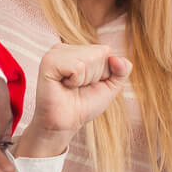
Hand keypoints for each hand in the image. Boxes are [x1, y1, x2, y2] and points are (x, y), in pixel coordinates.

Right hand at [17, 43, 134, 155]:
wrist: (66, 123)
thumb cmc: (85, 105)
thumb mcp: (110, 86)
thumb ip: (122, 70)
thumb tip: (116, 58)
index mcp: (77, 50)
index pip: (106, 51)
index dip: (103, 73)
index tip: (87, 85)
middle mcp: (65, 48)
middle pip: (100, 53)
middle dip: (95, 76)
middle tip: (78, 87)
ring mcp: (55, 53)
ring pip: (90, 59)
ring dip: (85, 79)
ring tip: (70, 87)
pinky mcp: (49, 62)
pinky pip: (77, 67)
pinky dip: (76, 81)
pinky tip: (64, 86)